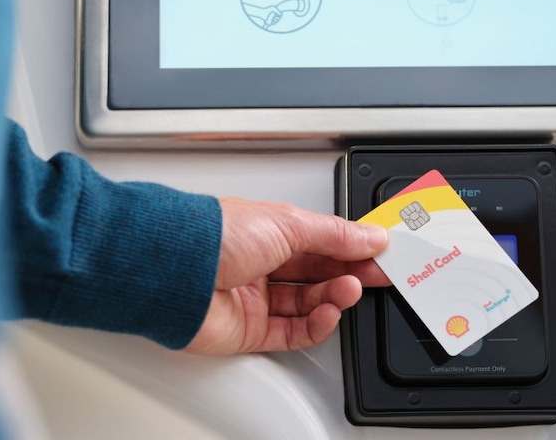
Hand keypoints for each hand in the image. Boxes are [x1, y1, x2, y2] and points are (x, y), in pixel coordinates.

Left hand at [183, 198, 389, 354]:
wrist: (176, 271)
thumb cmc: (215, 235)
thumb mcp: (288, 222)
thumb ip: (334, 234)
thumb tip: (369, 236)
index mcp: (266, 232)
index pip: (318, 242)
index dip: (350, 248)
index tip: (379, 253)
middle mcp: (258, 264)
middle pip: (315, 274)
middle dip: (349, 274)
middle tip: (377, 275)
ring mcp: (253, 299)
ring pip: (307, 305)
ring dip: (334, 298)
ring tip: (350, 290)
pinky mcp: (248, 331)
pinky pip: (292, 333)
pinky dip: (315, 325)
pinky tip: (329, 314)